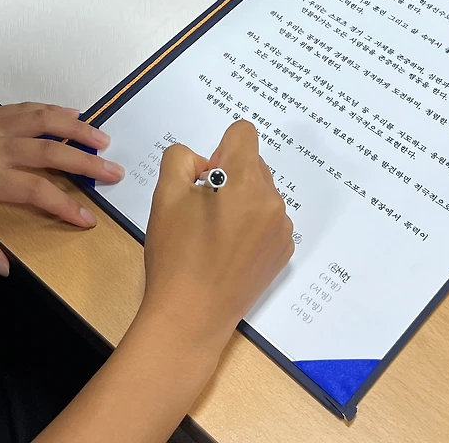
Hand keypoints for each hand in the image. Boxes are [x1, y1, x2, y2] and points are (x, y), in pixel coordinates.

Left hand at [0, 103, 123, 275]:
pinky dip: (52, 110)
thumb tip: (3, 268)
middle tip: (115, 172)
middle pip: (50, 151)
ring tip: (104, 139)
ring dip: (77, 129)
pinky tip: (71, 114)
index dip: (64, 205)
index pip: (35, 191)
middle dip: (86, 162)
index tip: (88, 218)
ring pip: (43, 121)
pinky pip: (26, 108)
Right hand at [138, 119, 294, 348]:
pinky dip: (251, 225)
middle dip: (228, 175)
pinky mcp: (283, 253)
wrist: (191, 316)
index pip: (243, 133)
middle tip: (201, 210)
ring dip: (240, 200)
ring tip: (213, 234)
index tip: (203, 179)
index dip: (218, 148)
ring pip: (261, 192)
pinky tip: (228, 251)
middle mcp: (273, 201)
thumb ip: (181, 158)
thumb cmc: (176, 254)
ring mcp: (282, 230)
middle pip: (253, 164)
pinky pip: (268, 220)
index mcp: (246, 181)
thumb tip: (205, 165)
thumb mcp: (166, 194)